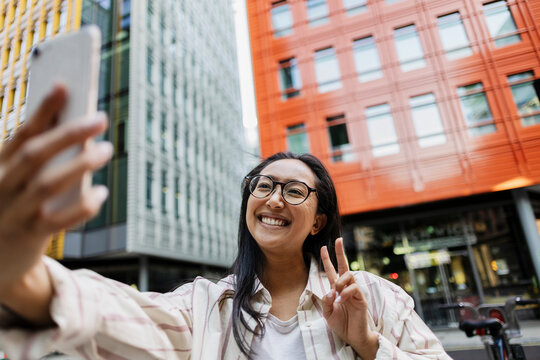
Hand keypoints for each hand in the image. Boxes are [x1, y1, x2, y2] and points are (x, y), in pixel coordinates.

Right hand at [0, 85, 110, 298]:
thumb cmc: (8, 208)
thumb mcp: (11, 179)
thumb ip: (34, 156)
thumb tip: (71, 125)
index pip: (21, 133)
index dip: (42, 110)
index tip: (63, 86)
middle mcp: (1, 186)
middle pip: (36, 154)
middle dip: (69, 133)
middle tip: (100, 118)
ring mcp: (14, 212)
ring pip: (48, 184)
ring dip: (81, 164)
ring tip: (107, 149)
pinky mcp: (29, 236)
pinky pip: (60, 219)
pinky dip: (83, 205)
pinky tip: (100, 192)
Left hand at [321, 238, 378, 359]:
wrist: (353, 337)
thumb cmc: (342, 325)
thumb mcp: (328, 313)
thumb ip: (326, 301)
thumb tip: (330, 290)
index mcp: (337, 290)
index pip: (332, 271)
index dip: (327, 260)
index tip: (323, 248)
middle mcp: (346, 288)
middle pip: (344, 267)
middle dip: (340, 253)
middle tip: (339, 240)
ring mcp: (354, 292)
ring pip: (348, 276)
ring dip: (340, 281)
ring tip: (336, 292)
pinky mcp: (361, 299)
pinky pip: (353, 289)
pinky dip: (345, 292)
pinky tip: (342, 300)